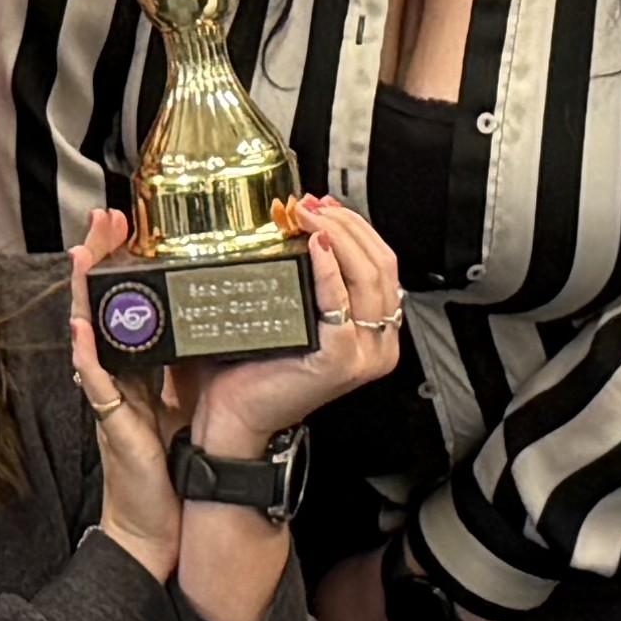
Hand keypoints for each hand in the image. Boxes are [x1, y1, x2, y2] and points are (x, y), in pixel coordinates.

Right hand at [59, 211, 183, 581]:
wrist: (161, 517)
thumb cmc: (171, 460)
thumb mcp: (183, 395)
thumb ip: (188, 359)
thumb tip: (217, 316)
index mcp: (138, 365)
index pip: (128, 302)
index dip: (123, 263)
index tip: (129, 224)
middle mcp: (118, 374)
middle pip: (103, 306)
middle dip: (100, 261)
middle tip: (104, 221)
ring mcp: (110, 396)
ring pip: (91, 335)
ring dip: (85, 294)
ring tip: (85, 256)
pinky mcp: (113, 423)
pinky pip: (97, 384)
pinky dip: (87, 356)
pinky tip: (83, 330)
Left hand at [170, 192, 403, 463]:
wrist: (236, 415)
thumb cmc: (258, 368)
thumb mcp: (298, 315)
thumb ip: (314, 280)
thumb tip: (307, 226)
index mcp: (376, 332)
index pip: (384, 265)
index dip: (358, 227)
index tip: (327, 205)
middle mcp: (378, 344)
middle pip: (381, 265)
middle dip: (348, 225)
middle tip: (313, 206)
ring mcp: (362, 354)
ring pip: (367, 278)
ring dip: (338, 236)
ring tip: (309, 217)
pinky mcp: (339, 361)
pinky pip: (340, 305)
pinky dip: (328, 270)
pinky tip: (314, 247)